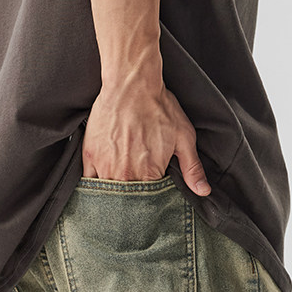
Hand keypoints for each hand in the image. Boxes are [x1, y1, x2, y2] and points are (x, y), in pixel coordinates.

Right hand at [82, 77, 210, 195]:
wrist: (132, 84)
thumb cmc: (158, 107)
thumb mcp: (184, 137)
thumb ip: (192, 168)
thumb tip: (203, 191)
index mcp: (149, 173)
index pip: (150, 203)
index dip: (153, 204)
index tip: (153, 201)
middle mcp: (125, 174)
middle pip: (126, 204)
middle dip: (132, 206)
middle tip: (136, 203)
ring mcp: (104, 165)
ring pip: (107, 196)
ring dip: (114, 199)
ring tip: (120, 195)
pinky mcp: (89, 155)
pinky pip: (89, 183)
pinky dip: (95, 188)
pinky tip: (102, 187)